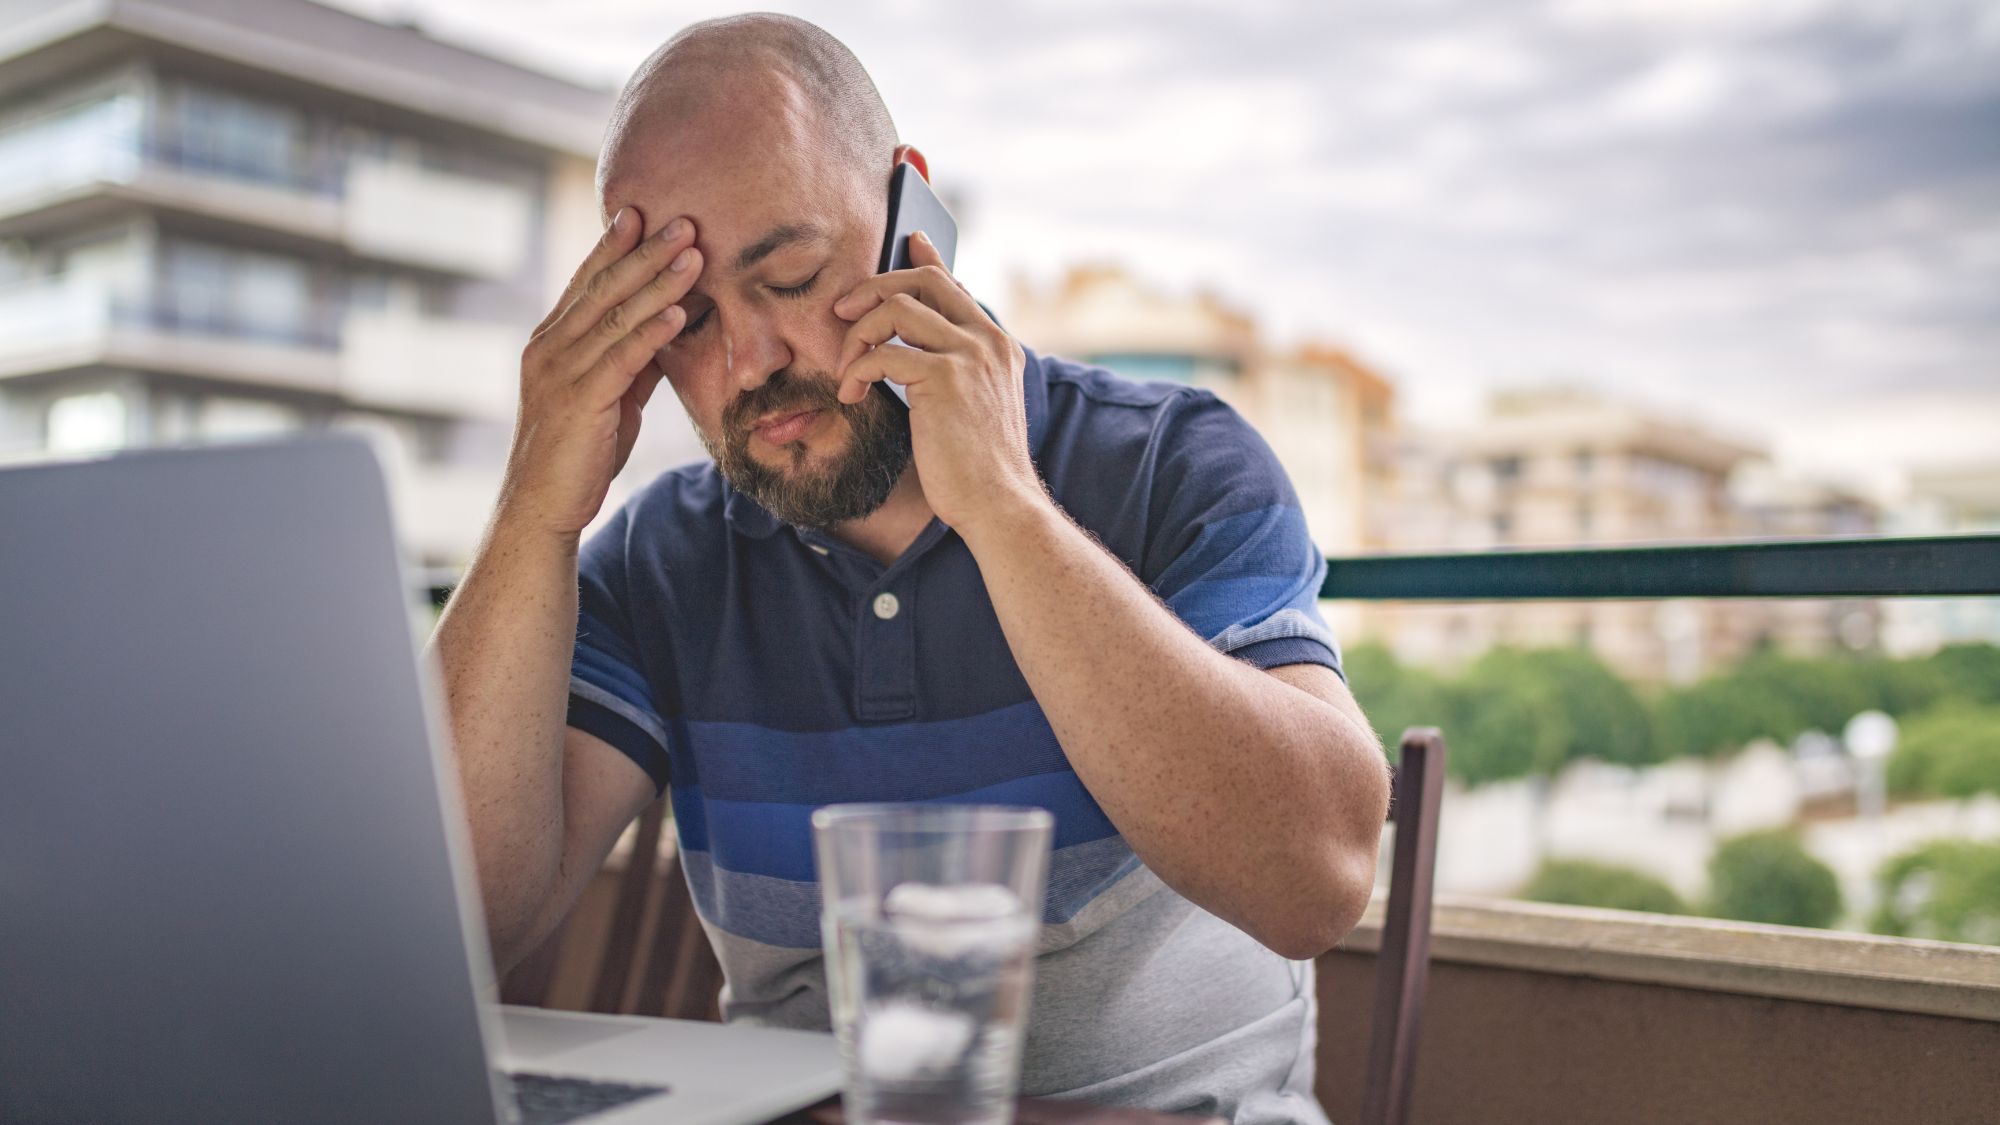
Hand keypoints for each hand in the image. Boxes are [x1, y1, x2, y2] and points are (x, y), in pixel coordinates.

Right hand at [500, 208, 702, 537]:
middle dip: (644, 252)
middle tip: (681, 219)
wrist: (542, 506)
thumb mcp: (609, 396)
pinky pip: (621, 358)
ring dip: (657, 282)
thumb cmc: (579, 452)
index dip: (613, 247)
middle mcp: (549, 348)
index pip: (586, 283)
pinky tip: (678, 312)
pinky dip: (651, 332)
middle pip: (602, 288)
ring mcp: (560, 373)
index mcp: (551, 342)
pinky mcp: (579, 401)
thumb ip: (630, 359)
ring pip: (615, 316)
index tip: (641, 213)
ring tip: (692, 254)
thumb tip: (665, 326)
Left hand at [831, 230, 1043, 535]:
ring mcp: (969, 356)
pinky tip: (852, 395)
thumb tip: (914, 354)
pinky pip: (882, 353)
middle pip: (923, 282)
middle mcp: (987, 341)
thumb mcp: (974, 408)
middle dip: (873, 288)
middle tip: (842, 311)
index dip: (925, 261)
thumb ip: (956, 371)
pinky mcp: (944, 378)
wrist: (999, 504)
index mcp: (998, 345)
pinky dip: (856, 370)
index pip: (954, 286)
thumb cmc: (979, 468)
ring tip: (846, 369)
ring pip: (896, 309)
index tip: (908, 242)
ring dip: (857, 335)